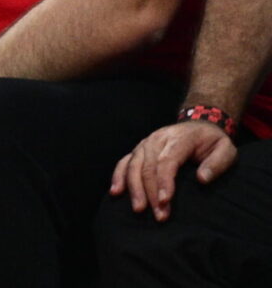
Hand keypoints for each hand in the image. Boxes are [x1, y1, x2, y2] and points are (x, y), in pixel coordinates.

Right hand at [110, 120, 237, 219]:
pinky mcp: (139, 149)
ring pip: (133, 165)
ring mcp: (145, 143)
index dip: (164, 182)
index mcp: (179, 138)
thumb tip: (202, 180)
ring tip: (139, 209)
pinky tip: (116, 192)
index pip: (167, 161)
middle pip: (148, 166)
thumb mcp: (226, 149)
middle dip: (151, 192)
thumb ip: (217, 163)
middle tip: (159, 216)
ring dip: (134, 188)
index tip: (166, 202)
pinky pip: (124, 162)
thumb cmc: (213, 142)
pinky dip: (118, 176)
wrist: (199, 125)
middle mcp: (158, 139)